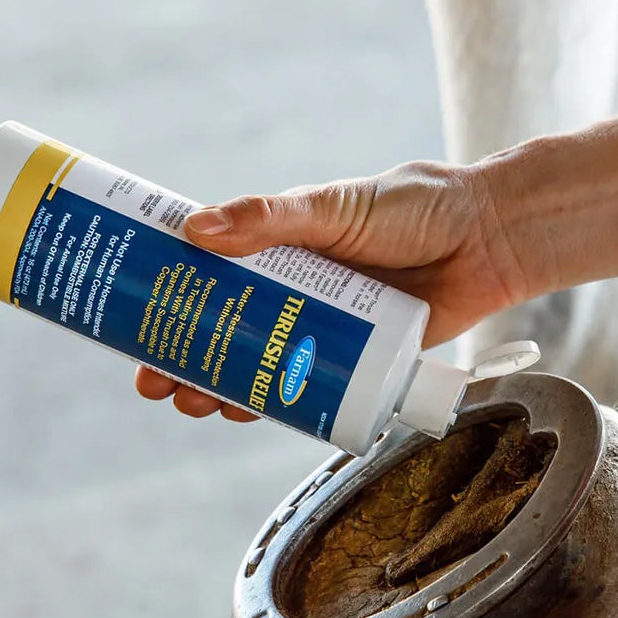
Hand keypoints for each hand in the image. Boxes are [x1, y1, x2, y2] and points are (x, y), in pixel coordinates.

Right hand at [135, 160, 534, 420]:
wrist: (489, 239)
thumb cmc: (416, 208)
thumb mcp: (336, 207)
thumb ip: (272, 217)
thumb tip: (195, 231)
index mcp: (280, 249)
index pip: (208, 275)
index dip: (167, 298)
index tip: (128, 319)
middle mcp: (295, 291)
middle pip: (223, 330)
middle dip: (182, 358)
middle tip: (155, 382)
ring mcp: (323, 328)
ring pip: (257, 364)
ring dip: (219, 386)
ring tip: (194, 403)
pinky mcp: (356, 359)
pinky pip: (308, 388)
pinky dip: (276, 402)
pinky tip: (247, 411)